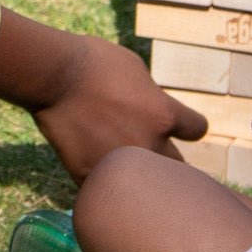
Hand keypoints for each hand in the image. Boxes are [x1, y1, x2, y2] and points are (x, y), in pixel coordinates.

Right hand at [30, 36, 207, 180]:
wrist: (55, 77)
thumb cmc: (95, 63)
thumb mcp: (136, 70)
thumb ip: (151, 97)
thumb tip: (153, 109)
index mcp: (165, 116)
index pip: (196, 130)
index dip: (187, 126)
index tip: (176, 125)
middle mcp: (150, 145)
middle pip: (177, 165)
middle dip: (167, 158)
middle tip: (149, 149)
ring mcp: (122, 165)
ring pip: (145, 184)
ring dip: (140, 176)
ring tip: (126, 168)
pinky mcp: (93, 177)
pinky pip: (108, 188)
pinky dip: (105, 181)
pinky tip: (96, 170)